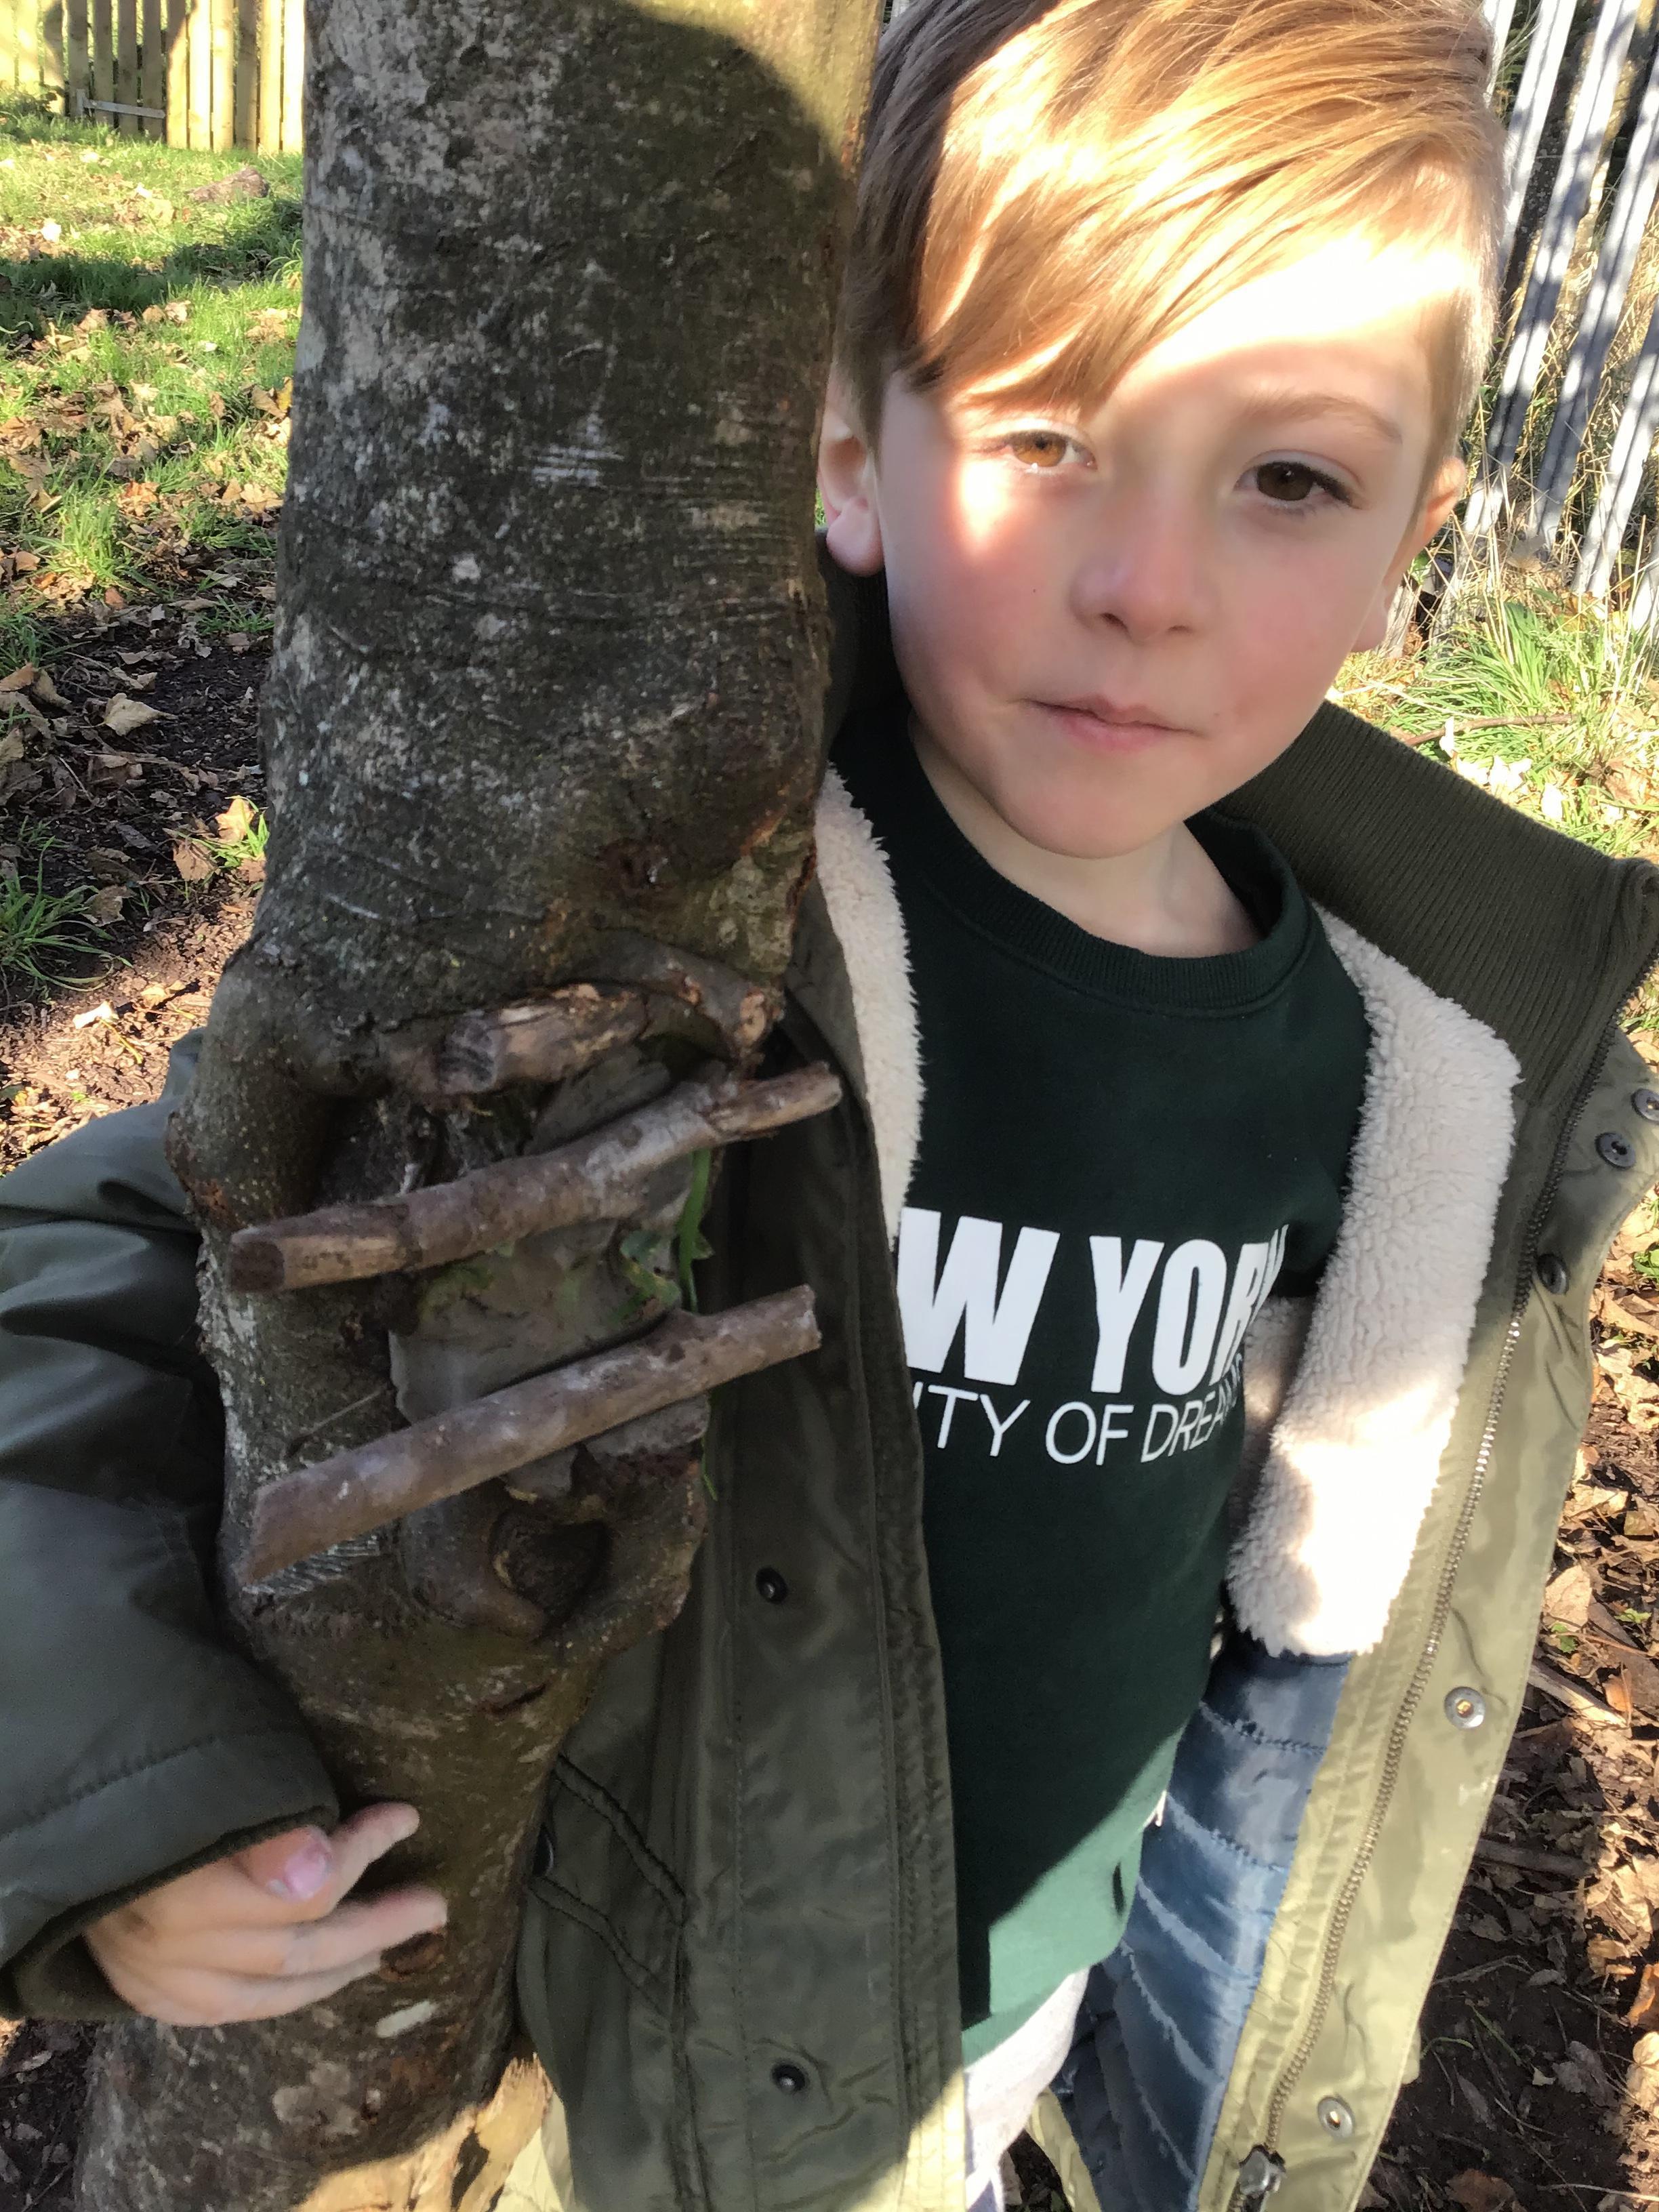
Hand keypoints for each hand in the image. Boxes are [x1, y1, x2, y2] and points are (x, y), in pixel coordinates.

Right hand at [83, 1802, 446, 2025]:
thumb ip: (265, 1823)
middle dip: (374, 1925)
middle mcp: (167, 1943)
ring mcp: (153, 1976)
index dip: (363, 1850)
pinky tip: (319, 1981)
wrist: (55, 1796)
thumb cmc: (147, 1765)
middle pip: (296, 1948)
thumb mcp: (209, 1767)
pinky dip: (280, 1999)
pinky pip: (225, 2013)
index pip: (302, 1889)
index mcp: (185, 1883)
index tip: (405, 1816)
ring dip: (338, 1969)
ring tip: (388, 1947)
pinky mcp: (143, 1992)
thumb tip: (319, 1867)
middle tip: (432, 1906)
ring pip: (268, 1993)